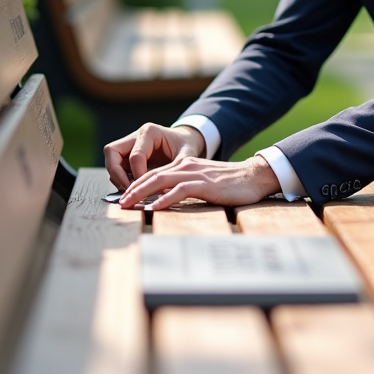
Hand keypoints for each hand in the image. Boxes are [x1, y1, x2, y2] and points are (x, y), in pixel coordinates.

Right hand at [104, 122, 206, 189]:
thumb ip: (175, 171)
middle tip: (128, 191)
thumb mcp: (187, 157)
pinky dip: (121, 179)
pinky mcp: (126, 154)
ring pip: (111, 160)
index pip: (135, 156)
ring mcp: (128, 144)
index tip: (148, 189)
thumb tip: (163, 192)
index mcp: (149, 132)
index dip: (138, 175)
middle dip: (116, 174)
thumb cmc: (186, 146)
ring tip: (133, 191)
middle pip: (111, 152)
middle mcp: (135, 136)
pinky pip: (116, 167)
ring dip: (117, 178)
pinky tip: (135, 189)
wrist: (186, 140)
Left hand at [117, 155, 281, 210]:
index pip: (153, 174)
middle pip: (151, 176)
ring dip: (142, 193)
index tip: (124, 198)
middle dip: (132, 190)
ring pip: (161, 181)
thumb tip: (165, 200)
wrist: (254, 176)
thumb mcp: (203, 183)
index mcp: (184, 166)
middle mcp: (186, 167)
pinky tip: (154, 208)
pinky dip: (165, 199)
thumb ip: (185, 188)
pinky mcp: (205, 184)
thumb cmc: (230, 184)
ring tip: (129, 205)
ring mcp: (195, 174)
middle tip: (119, 203)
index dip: (136, 185)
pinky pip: (180, 190)